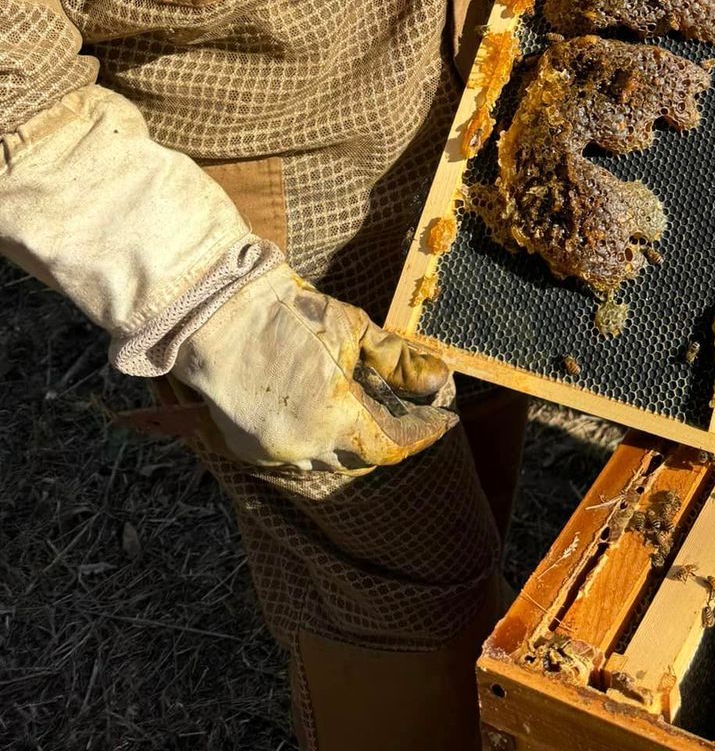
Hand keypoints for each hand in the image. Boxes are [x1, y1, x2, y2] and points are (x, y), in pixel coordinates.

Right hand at [172, 263, 454, 471]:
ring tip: (368, 402)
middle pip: (362, 456)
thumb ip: (398, 361)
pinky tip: (326, 407)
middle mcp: (302, 448)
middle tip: (410, 406)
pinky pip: (297, 453)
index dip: (421, 432)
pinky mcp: (247, 447)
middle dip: (389, 433)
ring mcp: (270, 453)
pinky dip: (318, 437)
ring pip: (328, 458)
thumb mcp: (353, 330)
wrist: (218, 311)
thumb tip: (437, 377)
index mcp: (333, 421)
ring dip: (352, 437)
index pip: (391, 446)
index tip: (442, 417)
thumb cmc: (288, 313)